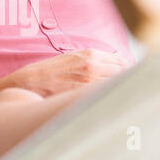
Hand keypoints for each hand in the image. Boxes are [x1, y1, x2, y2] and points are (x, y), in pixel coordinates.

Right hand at [10, 49, 129, 97]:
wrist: (28, 82)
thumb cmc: (50, 71)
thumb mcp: (73, 58)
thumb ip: (94, 61)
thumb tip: (115, 65)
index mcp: (91, 55)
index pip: (122, 63)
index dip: (129, 71)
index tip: (131, 78)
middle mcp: (93, 67)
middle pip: (124, 74)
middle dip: (128, 81)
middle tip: (129, 90)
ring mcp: (88, 83)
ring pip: (116, 86)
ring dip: (119, 91)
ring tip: (119, 98)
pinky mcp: (82, 96)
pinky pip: (103, 97)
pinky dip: (108, 99)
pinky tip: (106, 104)